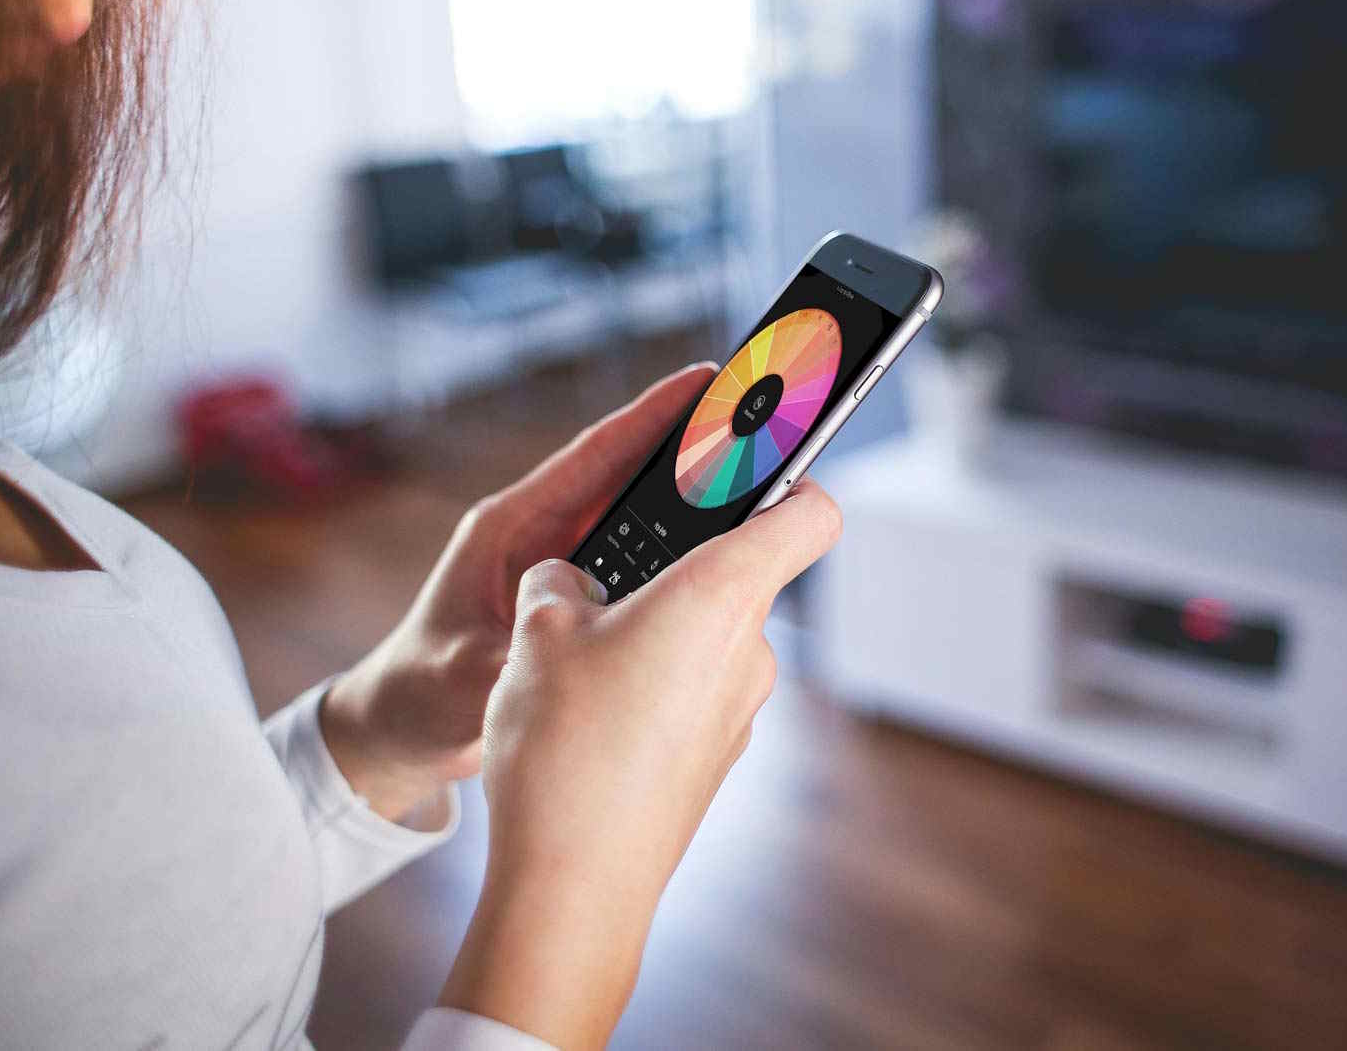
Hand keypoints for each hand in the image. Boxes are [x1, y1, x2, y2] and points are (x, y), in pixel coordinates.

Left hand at [319, 363, 718, 819]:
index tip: (705, 380)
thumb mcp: (461, 676)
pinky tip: (723, 565)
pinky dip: (676, 560)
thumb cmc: (416, 692)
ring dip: (691, 506)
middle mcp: (541, 535)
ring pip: (640, 522)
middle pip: (629, 479)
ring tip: (760, 486)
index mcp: (510, 527)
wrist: (399, 729)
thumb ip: (512, 658)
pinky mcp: (575, 599)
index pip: (593, 456)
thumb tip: (562, 652)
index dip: (650, 415)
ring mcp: (560, 566)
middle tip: (759, 427)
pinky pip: (637, 567)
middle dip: (690, 451)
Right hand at [438, 478, 841, 1048]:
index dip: (790, 474)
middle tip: (602, 574)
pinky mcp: (715, 755)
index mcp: (721, 595)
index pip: (808, 511)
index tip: (758, 458)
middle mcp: (749, 650)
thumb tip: (567, 582)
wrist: (574, 888)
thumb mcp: (537, 634)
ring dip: (650, 630)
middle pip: (737, 573)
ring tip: (573, 659)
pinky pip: (689, 692)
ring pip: (703, 637)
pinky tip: (587, 714)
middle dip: (671, 565)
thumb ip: (559, 582)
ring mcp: (739, 710)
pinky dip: (649, 685)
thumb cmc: (565, 751)